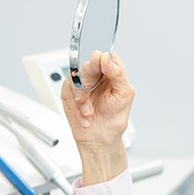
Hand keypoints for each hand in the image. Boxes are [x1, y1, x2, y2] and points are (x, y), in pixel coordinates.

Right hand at [61, 51, 134, 183]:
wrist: (100, 138)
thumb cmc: (114, 119)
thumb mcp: (125, 94)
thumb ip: (118, 74)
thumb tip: (106, 58)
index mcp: (113, 73)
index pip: (107, 56)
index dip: (102, 58)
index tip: (100, 64)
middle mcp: (98, 76)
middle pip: (88, 64)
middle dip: (88, 79)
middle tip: (90, 89)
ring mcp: (83, 83)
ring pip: (76, 78)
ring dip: (82, 98)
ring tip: (90, 111)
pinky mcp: (70, 92)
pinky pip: (68, 91)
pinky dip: (76, 105)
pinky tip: (84, 114)